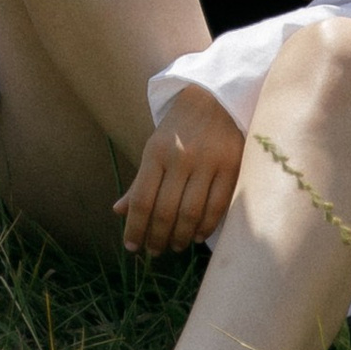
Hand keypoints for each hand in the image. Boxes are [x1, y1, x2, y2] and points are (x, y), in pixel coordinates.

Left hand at [114, 83, 243, 255]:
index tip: (132, 247)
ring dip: (181, 237)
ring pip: (191, 213)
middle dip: (158, 238)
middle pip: (166, 211)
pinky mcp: (232, 166)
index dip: (135, 228)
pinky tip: (197, 235)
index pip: (141, 199)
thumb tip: (118, 211)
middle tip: (154, 252)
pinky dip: (206, 226)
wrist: (214, 97)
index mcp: (156, 152)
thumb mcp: (154, 149)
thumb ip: (140, 182)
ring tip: (175, 246)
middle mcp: (181, 158)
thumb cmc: (179, 129)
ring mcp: (208, 162)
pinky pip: (218, 206)